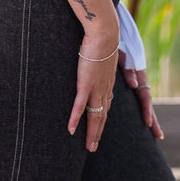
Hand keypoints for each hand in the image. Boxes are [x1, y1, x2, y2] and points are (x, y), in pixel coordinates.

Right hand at [68, 33, 117, 152]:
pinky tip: (71, 131)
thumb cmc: (102, 39)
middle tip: (93, 148)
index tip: (99, 132)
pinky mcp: (86, 84)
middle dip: (98, 134)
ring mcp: (95, 88)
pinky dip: (75, 119)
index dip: (102, 122)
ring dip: (91, 134)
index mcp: (108, 84)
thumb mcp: (102, 54)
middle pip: (102, 117)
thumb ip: (99, 62)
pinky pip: (80, 106)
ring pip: (94, 117)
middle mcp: (104, 90)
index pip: (105, 107)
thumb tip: (96, 60)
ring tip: (89, 147)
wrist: (105, 32)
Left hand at [118, 50, 163, 139]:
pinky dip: (143, 113)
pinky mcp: (132, 87)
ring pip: (146, 106)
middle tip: (159, 136)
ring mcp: (137, 86)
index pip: (145, 97)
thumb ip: (129, 70)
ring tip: (157, 135)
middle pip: (149, 105)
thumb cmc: (118, 48)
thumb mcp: (123, 56)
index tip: (148, 123)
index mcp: (139, 78)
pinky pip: (139, 102)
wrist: (113, 39)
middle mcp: (140, 84)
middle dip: (154, 121)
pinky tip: (146, 123)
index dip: (147, 110)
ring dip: (151, 120)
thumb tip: (135, 85)